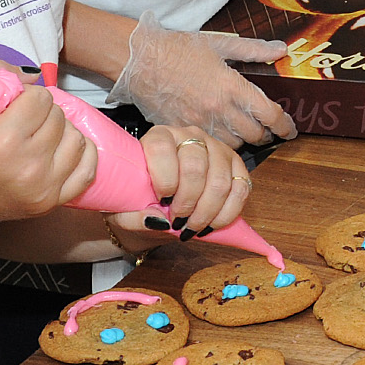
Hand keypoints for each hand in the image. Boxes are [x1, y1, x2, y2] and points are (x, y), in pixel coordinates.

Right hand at [0, 76, 97, 220]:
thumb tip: (32, 74)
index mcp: (3, 142)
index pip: (41, 99)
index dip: (27, 96)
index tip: (14, 105)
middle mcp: (27, 168)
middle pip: (59, 118)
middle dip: (42, 113)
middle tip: (23, 121)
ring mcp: (41, 189)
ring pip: (76, 140)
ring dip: (61, 132)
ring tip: (39, 135)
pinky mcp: (49, 204)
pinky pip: (86, 172)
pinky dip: (79, 155)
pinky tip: (62, 148)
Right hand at [104, 13, 297, 144]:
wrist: (138, 59)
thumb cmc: (177, 48)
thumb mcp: (219, 43)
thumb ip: (252, 49)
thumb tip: (281, 50)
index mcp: (231, 85)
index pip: (269, 114)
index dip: (284, 125)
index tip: (289, 129)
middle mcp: (218, 108)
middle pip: (254, 134)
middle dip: (265, 134)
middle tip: (267, 131)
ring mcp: (199, 122)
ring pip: (232, 145)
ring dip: (243, 141)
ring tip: (244, 133)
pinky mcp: (181, 130)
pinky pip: (208, 146)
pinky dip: (218, 144)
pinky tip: (219, 136)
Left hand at [104, 126, 249, 248]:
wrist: (158, 205)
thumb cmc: (140, 201)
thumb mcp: (124, 210)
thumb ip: (132, 216)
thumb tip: (155, 220)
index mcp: (158, 137)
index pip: (161, 148)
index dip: (163, 178)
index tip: (162, 201)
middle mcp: (190, 136)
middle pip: (195, 166)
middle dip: (188, 202)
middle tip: (178, 222)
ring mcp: (216, 148)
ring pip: (220, 181)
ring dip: (207, 212)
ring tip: (193, 228)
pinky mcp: (236, 165)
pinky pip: (241, 189)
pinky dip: (227, 214)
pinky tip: (212, 225)